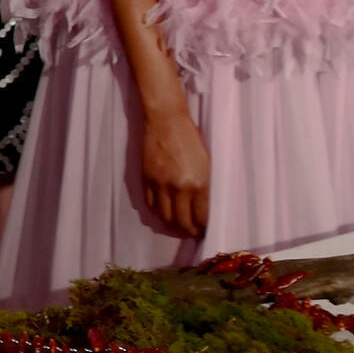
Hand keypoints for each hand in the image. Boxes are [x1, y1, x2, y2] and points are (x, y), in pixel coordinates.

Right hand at [140, 107, 210, 238]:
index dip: (204, 228)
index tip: (205, 231)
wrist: (166, 120)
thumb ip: (205, 186)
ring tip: (178, 223)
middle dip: (189, 230)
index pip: (202, 217)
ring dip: (172, 223)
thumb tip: (204, 207)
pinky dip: (157, 210)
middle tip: (193, 232)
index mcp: (199, 184)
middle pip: (182, 221)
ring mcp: (160, 184)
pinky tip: (163, 209)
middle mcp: (179, 188)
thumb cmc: (191, 138)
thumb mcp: (207, 164)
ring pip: (165, 215)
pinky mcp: (146, 178)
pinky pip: (150, 203)